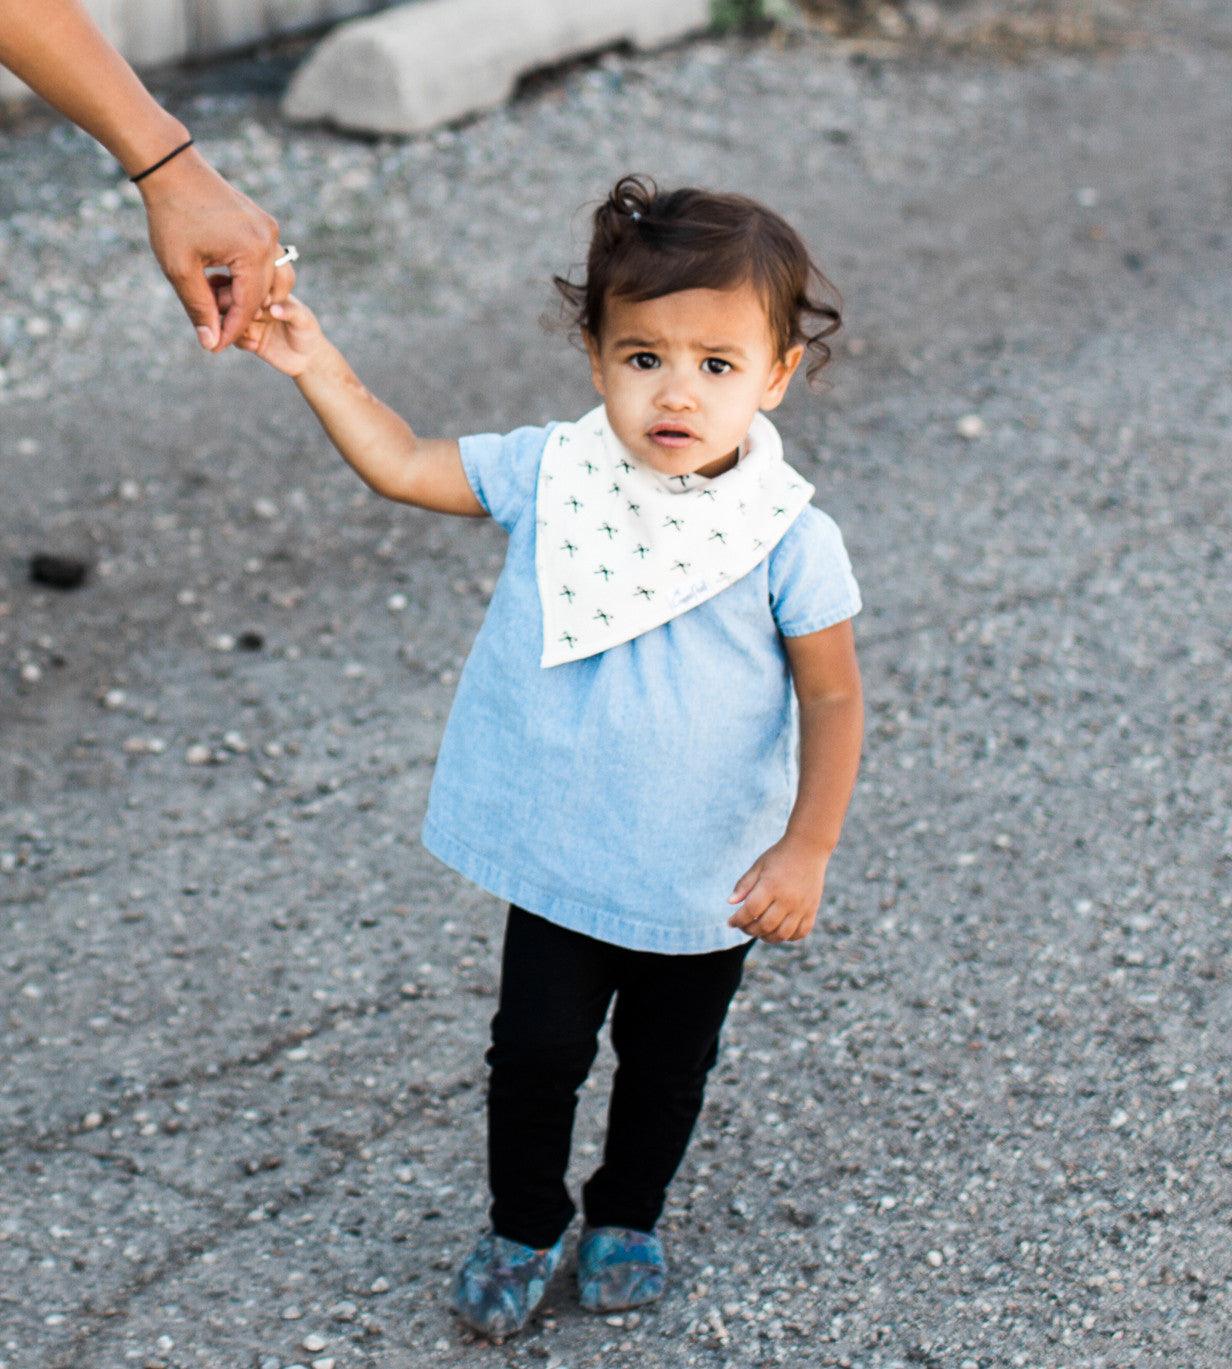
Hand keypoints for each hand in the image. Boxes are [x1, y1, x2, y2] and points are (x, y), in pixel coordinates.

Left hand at [139, 146, 294, 351]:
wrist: (172, 169)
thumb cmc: (172, 216)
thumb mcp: (180, 269)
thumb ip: (199, 308)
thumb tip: (210, 344)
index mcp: (252, 252)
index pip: (249, 306)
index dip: (231, 330)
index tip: (214, 348)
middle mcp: (269, 241)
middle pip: (264, 296)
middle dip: (240, 316)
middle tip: (213, 329)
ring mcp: (270, 230)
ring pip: (271, 281)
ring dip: (250, 298)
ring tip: (220, 305)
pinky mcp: (265, 224)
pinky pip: (266, 262)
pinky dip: (250, 278)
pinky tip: (225, 282)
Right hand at [224, 288, 327, 378]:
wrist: (309, 359)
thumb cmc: (309, 333)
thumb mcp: (304, 320)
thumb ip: (290, 311)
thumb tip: (273, 309)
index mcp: (265, 292)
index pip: (248, 284)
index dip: (246, 291)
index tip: (260, 305)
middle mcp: (254, 305)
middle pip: (229, 298)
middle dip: (230, 305)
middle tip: (243, 317)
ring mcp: (249, 322)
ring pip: (227, 318)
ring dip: (231, 325)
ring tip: (249, 333)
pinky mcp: (248, 340)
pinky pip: (234, 339)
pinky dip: (240, 341)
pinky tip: (255, 346)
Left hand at [727, 836, 827, 943]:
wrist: (808, 848)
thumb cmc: (779, 856)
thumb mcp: (758, 866)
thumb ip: (744, 885)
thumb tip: (730, 903)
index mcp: (771, 886)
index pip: (750, 911)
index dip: (737, 920)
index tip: (730, 922)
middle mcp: (787, 899)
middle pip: (764, 925)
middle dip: (749, 930)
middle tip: (743, 926)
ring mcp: (801, 906)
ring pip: (782, 934)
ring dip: (767, 937)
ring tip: (759, 932)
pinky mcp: (812, 910)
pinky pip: (800, 933)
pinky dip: (788, 937)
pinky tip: (778, 931)